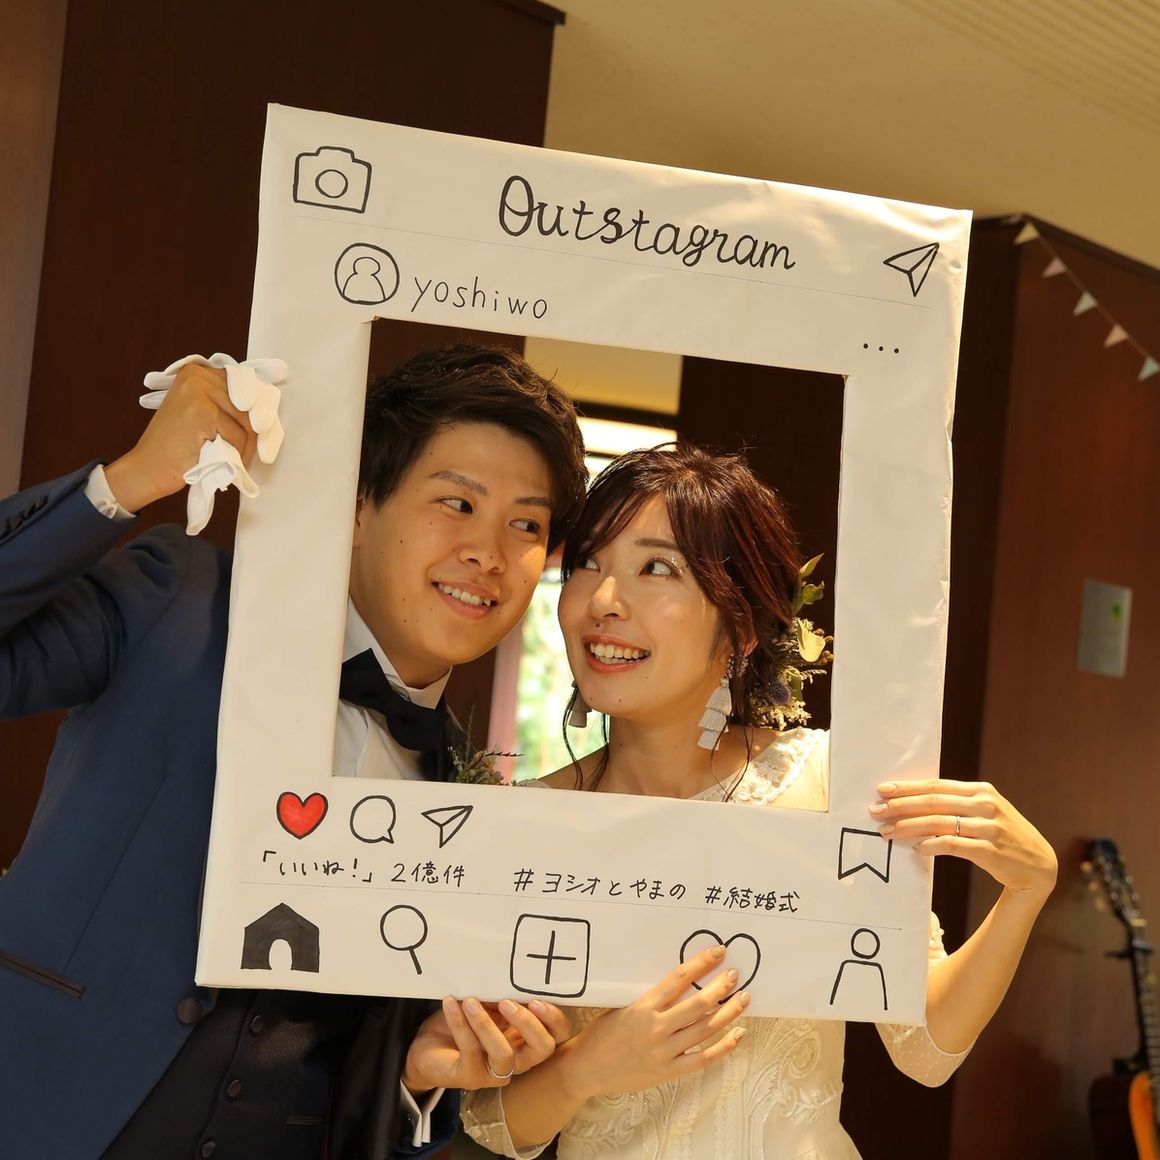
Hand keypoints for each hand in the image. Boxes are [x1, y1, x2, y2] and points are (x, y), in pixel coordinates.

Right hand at [104, 362, 256, 512]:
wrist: (149, 468)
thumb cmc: (178, 446)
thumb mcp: (200, 412)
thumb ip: (226, 402)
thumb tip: (265, 406)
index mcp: (197, 371)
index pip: (246, 385)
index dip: (257, 409)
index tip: (259, 427)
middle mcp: (198, 376)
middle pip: (250, 403)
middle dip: (254, 431)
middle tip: (244, 450)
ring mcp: (199, 392)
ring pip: (247, 420)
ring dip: (246, 445)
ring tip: (231, 456)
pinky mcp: (203, 412)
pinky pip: (238, 435)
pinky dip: (236, 453)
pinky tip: (221, 458)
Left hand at [402, 996, 571, 1093]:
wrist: (426, 1046)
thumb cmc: (463, 1021)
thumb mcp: (486, 1005)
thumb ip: (502, 998)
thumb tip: (512, 976)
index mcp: (526, 1039)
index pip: (555, 1035)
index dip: (554, 1019)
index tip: (536, 998)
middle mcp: (517, 1059)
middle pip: (542, 1049)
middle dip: (529, 1024)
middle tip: (506, 1002)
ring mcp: (494, 1073)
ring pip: (504, 1054)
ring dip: (486, 1024)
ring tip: (470, 1001)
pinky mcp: (469, 1078)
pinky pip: (470, 1051)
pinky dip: (461, 1024)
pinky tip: (451, 1004)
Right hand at [557, 945, 749, 1102]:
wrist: (587, 1069)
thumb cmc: (602, 1034)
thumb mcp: (622, 1007)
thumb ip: (651, 998)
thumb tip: (681, 981)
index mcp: (643, 1007)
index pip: (679, 979)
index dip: (701, 963)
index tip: (718, 952)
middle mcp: (657, 1027)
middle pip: (698, 1004)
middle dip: (721, 987)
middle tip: (735, 974)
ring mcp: (664, 1052)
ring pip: (705, 1029)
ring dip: (728, 1013)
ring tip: (744, 998)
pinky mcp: (669, 1072)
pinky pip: (702, 1059)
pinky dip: (723, 1047)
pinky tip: (738, 1034)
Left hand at [870, 778, 1056, 901]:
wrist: (1039, 865)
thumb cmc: (1002, 835)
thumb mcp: (984, 811)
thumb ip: (956, 804)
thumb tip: (912, 802)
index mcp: (981, 790)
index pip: (936, 785)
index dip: (907, 788)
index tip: (882, 791)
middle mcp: (985, 805)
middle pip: (933, 802)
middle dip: (900, 806)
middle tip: (875, 811)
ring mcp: (989, 827)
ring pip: (938, 823)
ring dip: (908, 827)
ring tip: (887, 831)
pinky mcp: (990, 850)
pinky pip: (953, 845)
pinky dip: (931, 845)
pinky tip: (917, 848)